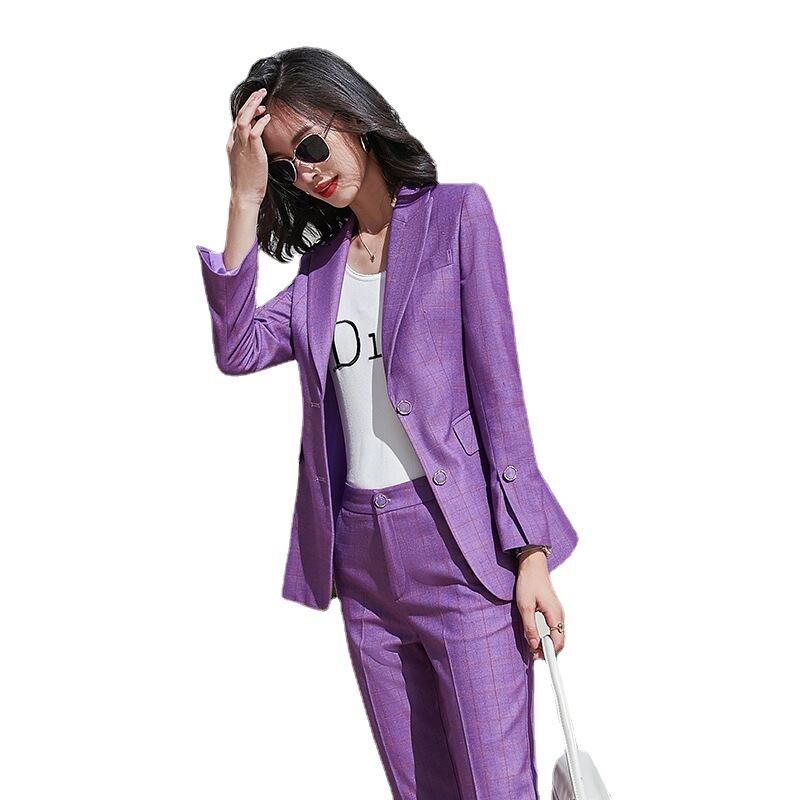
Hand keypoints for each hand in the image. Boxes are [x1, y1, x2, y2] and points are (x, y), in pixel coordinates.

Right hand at [226, 87, 272, 205]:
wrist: (244, 195)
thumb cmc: (247, 182)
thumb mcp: (246, 162)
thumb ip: (250, 150)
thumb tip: (258, 142)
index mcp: (232, 144)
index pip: (238, 121)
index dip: (247, 110)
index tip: (258, 106)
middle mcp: (235, 142)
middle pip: (240, 115)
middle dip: (250, 101)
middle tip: (260, 92)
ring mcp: (242, 146)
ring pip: (244, 119)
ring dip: (253, 106)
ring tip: (262, 97)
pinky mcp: (252, 152)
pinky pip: (255, 132)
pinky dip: (260, 122)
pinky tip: (267, 117)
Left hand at [515, 551, 565, 660]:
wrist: (532, 565)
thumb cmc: (529, 582)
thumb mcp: (525, 606)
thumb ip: (530, 627)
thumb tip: (533, 644)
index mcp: (555, 615)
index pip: (557, 643)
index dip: (552, 656)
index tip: (546, 665)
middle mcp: (559, 615)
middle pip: (558, 641)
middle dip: (547, 651)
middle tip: (532, 654)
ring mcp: (557, 612)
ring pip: (556, 635)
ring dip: (545, 642)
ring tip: (531, 644)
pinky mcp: (553, 610)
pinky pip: (553, 627)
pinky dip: (546, 634)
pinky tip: (535, 634)